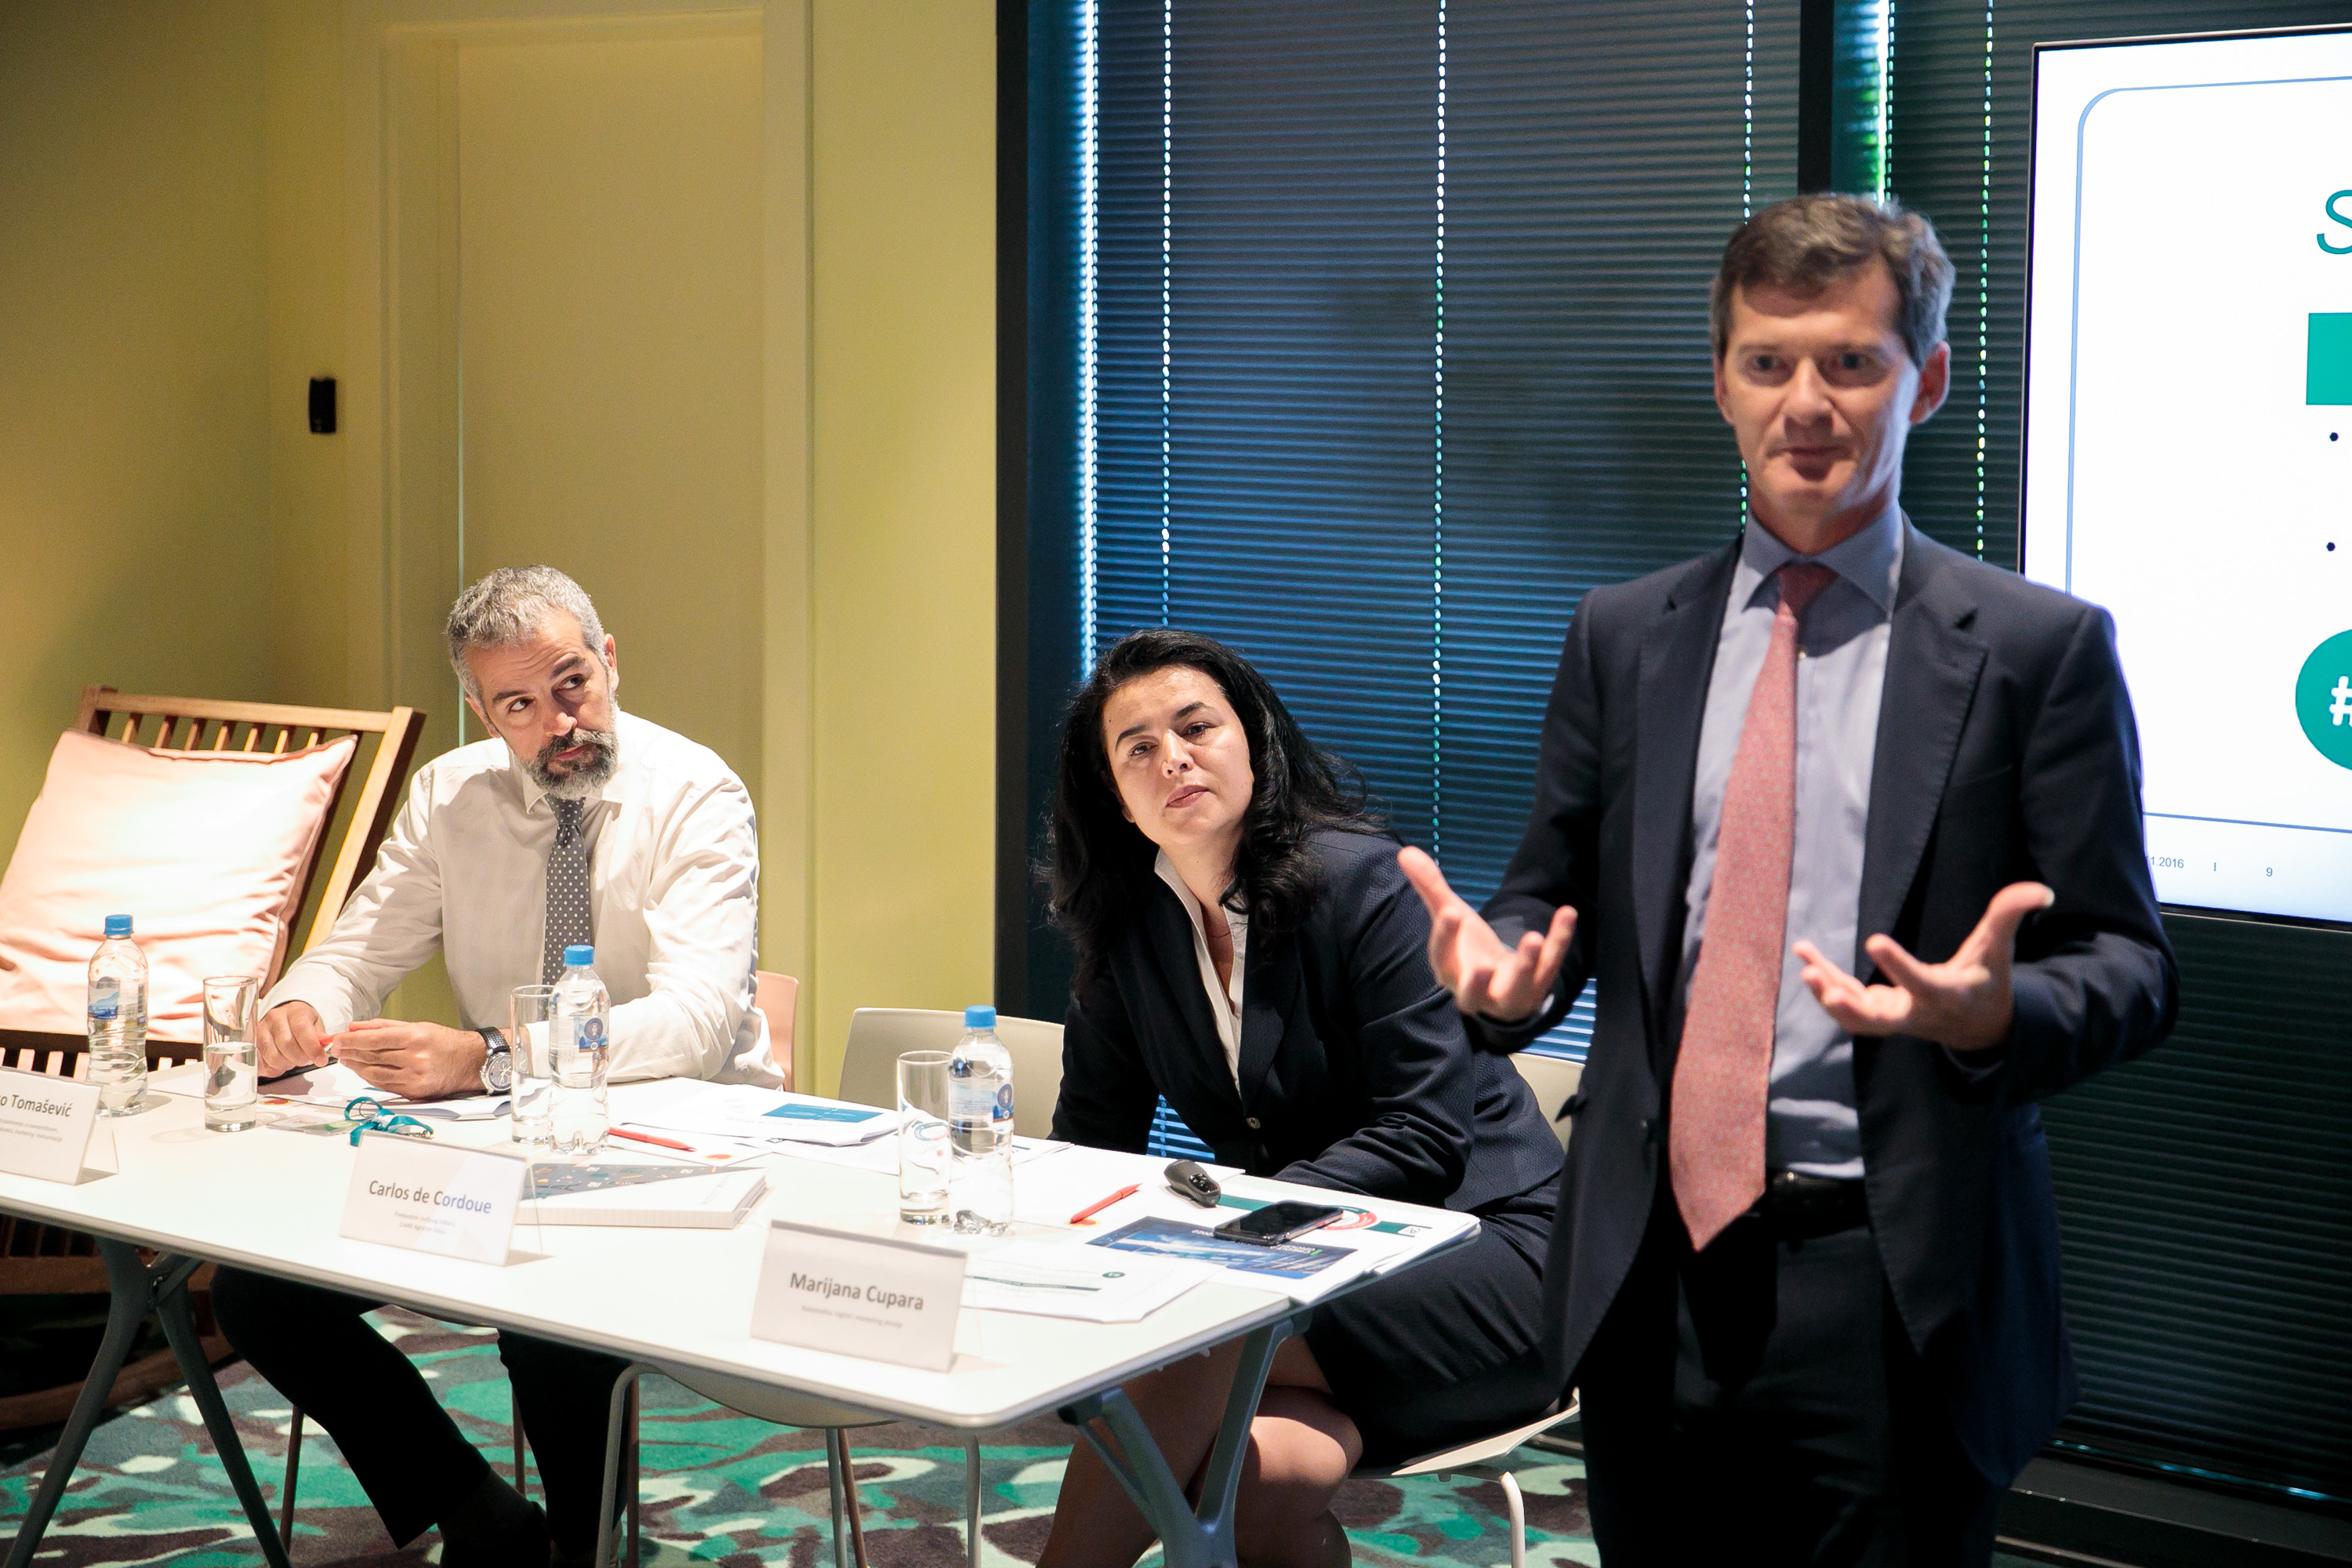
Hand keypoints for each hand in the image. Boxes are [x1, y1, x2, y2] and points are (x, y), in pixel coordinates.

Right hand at [255, 1001, 330, 1077]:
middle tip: (307, 1060)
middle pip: (287, 1045)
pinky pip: (262, 1064)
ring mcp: (261, 1031)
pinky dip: (275, 1069)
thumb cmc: (301, 1020)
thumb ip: (320, 1036)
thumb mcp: (316, 1023)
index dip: (312, 1048)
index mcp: (294, 1011)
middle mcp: (275, 1019)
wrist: (284, 1015)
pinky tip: (283, 1063)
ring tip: (294, 1059)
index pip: (301, 1029)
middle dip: (301, 1059)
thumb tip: (321, 1049)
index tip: (321, 1060)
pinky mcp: (252, 1044)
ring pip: (273, 1056)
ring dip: (287, 1064)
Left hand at [332, 1019, 488, 1099]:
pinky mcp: (414, 1092)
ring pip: (374, 1073)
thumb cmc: (443, 1042)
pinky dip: (369, 1078)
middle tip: (337, 1049)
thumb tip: (355, 1027)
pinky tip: (363, 1070)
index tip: (337, 1039)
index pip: (374, 1040)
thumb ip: (384, 1026)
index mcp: (415, 1038)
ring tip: (347, 1060)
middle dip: (350, 1052)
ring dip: (356, 1067)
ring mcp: (414, 1077)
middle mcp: (415, 1058)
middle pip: (372, 1056)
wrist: (469, 1062)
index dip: (352, 1040)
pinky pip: (384, 1085)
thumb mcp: (416, 1026)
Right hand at [1398, 846, 1577, 1023]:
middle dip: (1475, 982)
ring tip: (1533, 937)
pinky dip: (1560, 940)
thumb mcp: (1451, 917)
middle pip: (1472, 993)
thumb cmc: (1468, 951)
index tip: (1451, 913)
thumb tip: (1405, 852)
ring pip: (1516, 988)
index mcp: (1449, 971)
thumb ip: (1431, 888)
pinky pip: (1551, 966)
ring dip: (1526, 965)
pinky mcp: (1537, 989)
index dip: (1445, 937)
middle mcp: (1476, 991)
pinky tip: (1567, 913)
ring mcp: (1508, 994)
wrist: (1500, 987)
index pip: (1442, 958)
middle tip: (1481, 967)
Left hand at [1794, 882, 2054, 1053]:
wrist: (1978, 1027)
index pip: (1919, 982)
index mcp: (1944, 995)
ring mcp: (1894, 1018)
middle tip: (1826, 988)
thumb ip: (2010, 916)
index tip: (1873, 940)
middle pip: (1878, 1021)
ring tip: (1806, 966)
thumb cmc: (1987, 981)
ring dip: (1828, 994)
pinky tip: (1803, 958)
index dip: (1897, 965)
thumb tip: (2041, 889)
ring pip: (1855, 1016)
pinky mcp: (1879, 1015)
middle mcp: (1915, 1012)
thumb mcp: (1999, 950)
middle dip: (1850, 1007)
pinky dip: (1824, 983)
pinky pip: (1846, 1003)